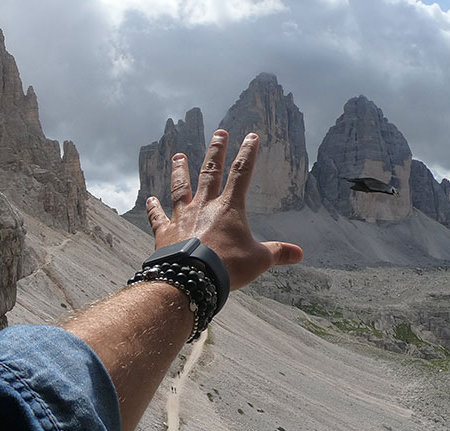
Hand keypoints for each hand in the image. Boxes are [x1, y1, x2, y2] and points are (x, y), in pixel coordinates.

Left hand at [144, 129, 302, 288]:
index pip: (242, 174)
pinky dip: (153, 208)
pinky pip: (158, 216)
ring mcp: (183, 216)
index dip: (248, 154)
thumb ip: (278, 253)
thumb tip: (299, 254)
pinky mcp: (166, 231)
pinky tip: (149, 199)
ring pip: (181, 187)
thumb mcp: (259, 260)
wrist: (192, 278)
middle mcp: (205, 205)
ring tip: (178, 155)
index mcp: (230, 208)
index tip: (251, 136)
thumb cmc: (228, 267)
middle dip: (216, 151)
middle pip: (211, 172)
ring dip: (180, 170)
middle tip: (219, 133)